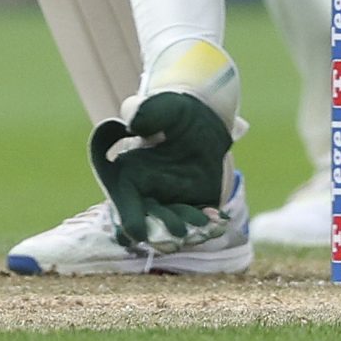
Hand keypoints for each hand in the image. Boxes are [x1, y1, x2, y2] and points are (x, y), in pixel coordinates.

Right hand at [88, 91, 235, 250]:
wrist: (202, 120)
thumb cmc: (174, 111)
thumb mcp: (163, 107)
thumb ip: (146, 113)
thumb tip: (131, 122)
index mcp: (127, 175)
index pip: (122, 204)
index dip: (128, 220)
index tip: (137, 233)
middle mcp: (144, 196)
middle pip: (149, 227)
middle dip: (162, 233)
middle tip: (179, 232)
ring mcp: (168, 206)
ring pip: (174, 231)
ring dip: (187, 232)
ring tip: (205, 223)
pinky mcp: (192, 209)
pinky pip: (198, 226)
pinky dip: (207, 227)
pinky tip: (219, 219)